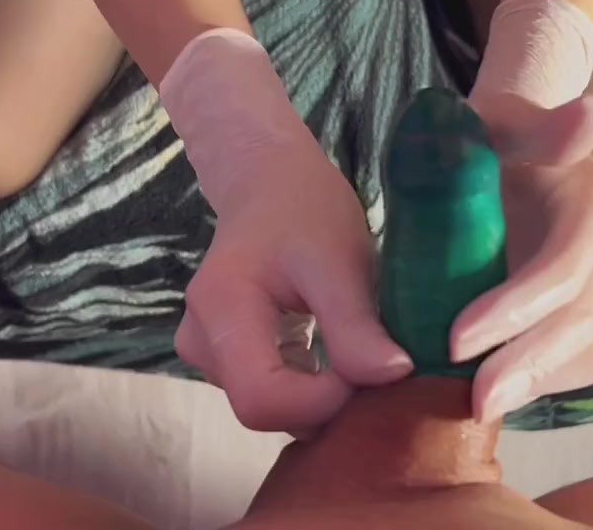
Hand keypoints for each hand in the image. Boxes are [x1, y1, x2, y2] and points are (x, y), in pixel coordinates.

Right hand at [175, 139, 412, 432]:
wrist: (272, 182)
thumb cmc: (306, 210)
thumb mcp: (339, 259)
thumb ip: (356, 323)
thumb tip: (393, 377)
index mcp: (221, 308)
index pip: (262, 400)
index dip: (322, 401)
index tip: (371, 368)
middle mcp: (200, 339)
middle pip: (265, 410)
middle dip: (326, 399)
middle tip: (374, 360)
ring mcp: (207, 352)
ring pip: (272, 406)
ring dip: (322, 393)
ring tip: (357, 347)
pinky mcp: (224, 357)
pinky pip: (272, 392)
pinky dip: (311, 384)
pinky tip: (337, 352)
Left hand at [455, 93, 592, 421]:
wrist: (498, 155)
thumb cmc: (488, 135)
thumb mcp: (500, 119)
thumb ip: (541, 124)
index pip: (564, 269)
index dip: (516, 309)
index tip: (455, 337)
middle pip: (579, 323)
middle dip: (525, 365)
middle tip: (472, 401)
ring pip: (584, 354)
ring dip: (532, 384)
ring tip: (475, 407)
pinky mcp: (587, 318)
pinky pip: (574, 366)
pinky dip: (534, 383)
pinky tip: (488, 389)